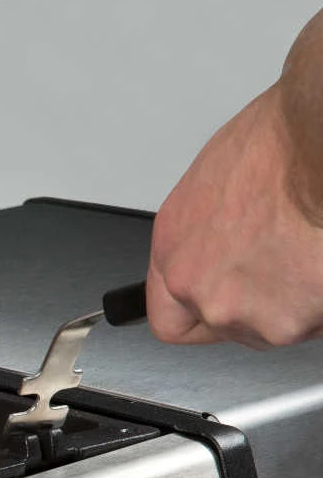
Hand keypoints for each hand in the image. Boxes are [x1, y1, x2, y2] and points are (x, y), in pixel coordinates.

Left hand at [147, 83, 322, 346]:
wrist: (317, 152)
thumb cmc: (278, 149)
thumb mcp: (217, 183)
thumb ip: (211, 234)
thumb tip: (225, 240)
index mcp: (173, 251)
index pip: (169, 319)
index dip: (199, 318)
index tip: (217, 309)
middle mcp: (197, 289)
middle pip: (229, 324)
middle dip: (259, 303)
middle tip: (286, 262)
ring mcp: (240, 311)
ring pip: (274, 327)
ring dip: (295, 303)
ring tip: (309, 252)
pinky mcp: (286, 323)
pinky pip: (311, 324)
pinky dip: (320, 303)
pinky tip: (321, 262)